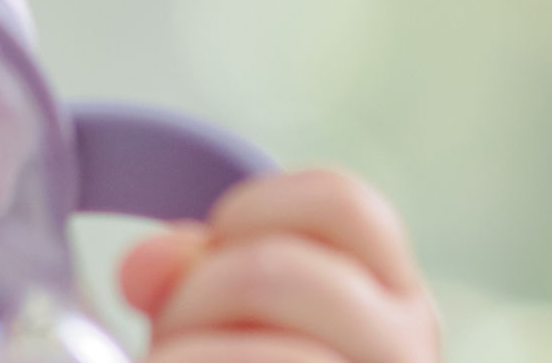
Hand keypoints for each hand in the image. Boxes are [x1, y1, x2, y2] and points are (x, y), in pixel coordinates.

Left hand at [117, 168, 438, 362]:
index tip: (210, 252)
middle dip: (193, 299)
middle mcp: (406, 352)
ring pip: (270, 353)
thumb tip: (145, 262)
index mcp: (394, 299)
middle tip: (173, 340)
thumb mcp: (233, 322)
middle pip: (275, 273)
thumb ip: (194, 274)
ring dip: (185, 354)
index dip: (254, 210)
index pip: (342, 204)